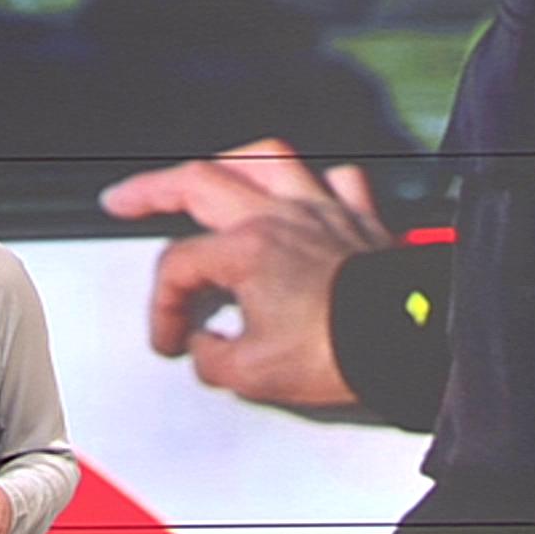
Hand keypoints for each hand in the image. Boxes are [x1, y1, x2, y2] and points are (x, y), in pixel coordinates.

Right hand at [99, 137, 393, 406]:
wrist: (409, 346)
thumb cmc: (343, 352)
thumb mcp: (254, 375)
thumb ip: (213, 357)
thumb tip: (207, 348)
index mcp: (248, 250)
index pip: (179, 267)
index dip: (163, 307)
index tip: (171, 340)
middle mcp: (283, 217)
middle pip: (200, 183)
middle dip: (151, 190)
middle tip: (125, 200)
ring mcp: (324, 211)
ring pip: (267, 158)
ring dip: (230, 163)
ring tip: (211, 172)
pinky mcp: (362, 220)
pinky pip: (339, 181)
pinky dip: (318, 181)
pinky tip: (305, 191)